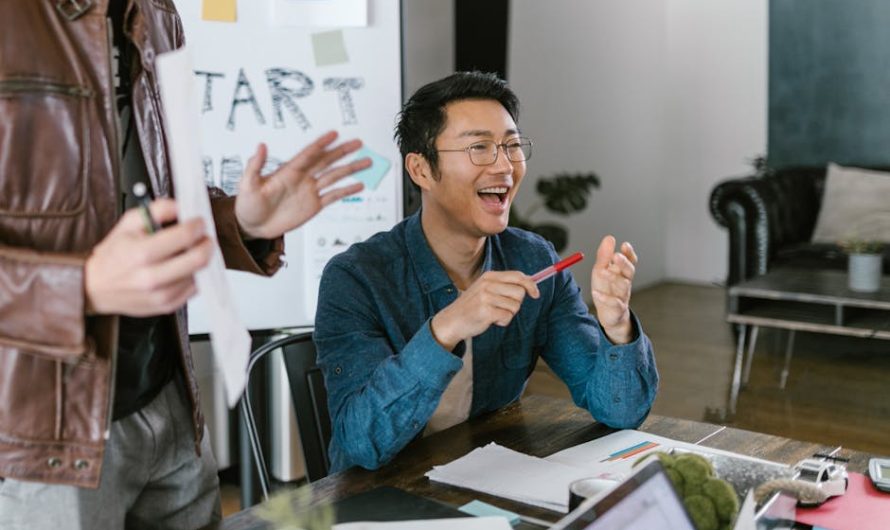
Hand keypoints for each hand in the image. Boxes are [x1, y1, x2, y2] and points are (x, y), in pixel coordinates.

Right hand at [84, 199, 213, 315]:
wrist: (96, 287)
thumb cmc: (113, 255)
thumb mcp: (127, 224)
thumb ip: (156, 210)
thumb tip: (180, 206)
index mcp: (142, 253)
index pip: (185, 236)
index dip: (197, 225)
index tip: (198, 222)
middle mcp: (152, 277)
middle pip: (199, 259)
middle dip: (206, 243)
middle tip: (204, 237)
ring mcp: (161, 295)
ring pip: (200, 274)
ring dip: (201, 260)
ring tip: (192, 251)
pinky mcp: (167, 306)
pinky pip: (195, 289)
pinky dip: (195, 275)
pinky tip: (184, 267)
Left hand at [234, 131, 370, 238]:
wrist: (252, 226)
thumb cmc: (247, 204)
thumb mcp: (247, 184)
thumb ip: (255, 166)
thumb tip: (260, 146)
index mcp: (288, 171)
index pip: (308, 154)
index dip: (321, 144)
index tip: (334, 134)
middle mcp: (302, 178)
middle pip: (326, 161)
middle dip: (342, 152)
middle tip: (358, 142)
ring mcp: (310, 191)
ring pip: (334, 177)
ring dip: (350, 169)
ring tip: (367, 162)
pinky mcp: (313, 205)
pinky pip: (333, 196)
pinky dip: (346, 190)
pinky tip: (359, 185)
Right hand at [430, 271, 539, 350]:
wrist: (452, 321)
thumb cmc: (472, 306)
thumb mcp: (486, 289)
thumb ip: (504, 285)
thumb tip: (530, 285)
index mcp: (489, 276)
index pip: (518, 276)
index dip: (530, 285)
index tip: (536, 294)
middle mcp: (488, 284)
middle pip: (520, 292)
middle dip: (515, 303)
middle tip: (502, 307)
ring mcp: (486, 297)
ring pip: (515, 306)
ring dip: (508, 314)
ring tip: (493, 314)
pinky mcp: (485, 311)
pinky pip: (507, 317)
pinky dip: (502, 321)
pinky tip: (491, 320)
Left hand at [591, 235, 637, 343]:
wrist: (608, 314)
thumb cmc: (605, 289)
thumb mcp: (602, 271)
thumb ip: (605, 256)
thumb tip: (609, 238)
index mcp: (621, 272)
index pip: (630, 260)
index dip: (629, 253)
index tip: (625, 245)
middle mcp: (625, 283)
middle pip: (629, 271)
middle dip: (624, 263)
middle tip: (617, 256)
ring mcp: (623, 296)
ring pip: (623, 286)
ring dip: (613, 278)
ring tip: (602, 272)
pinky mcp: (618, 309)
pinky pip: (614, 303)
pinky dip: (605, 298)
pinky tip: (596, 293)